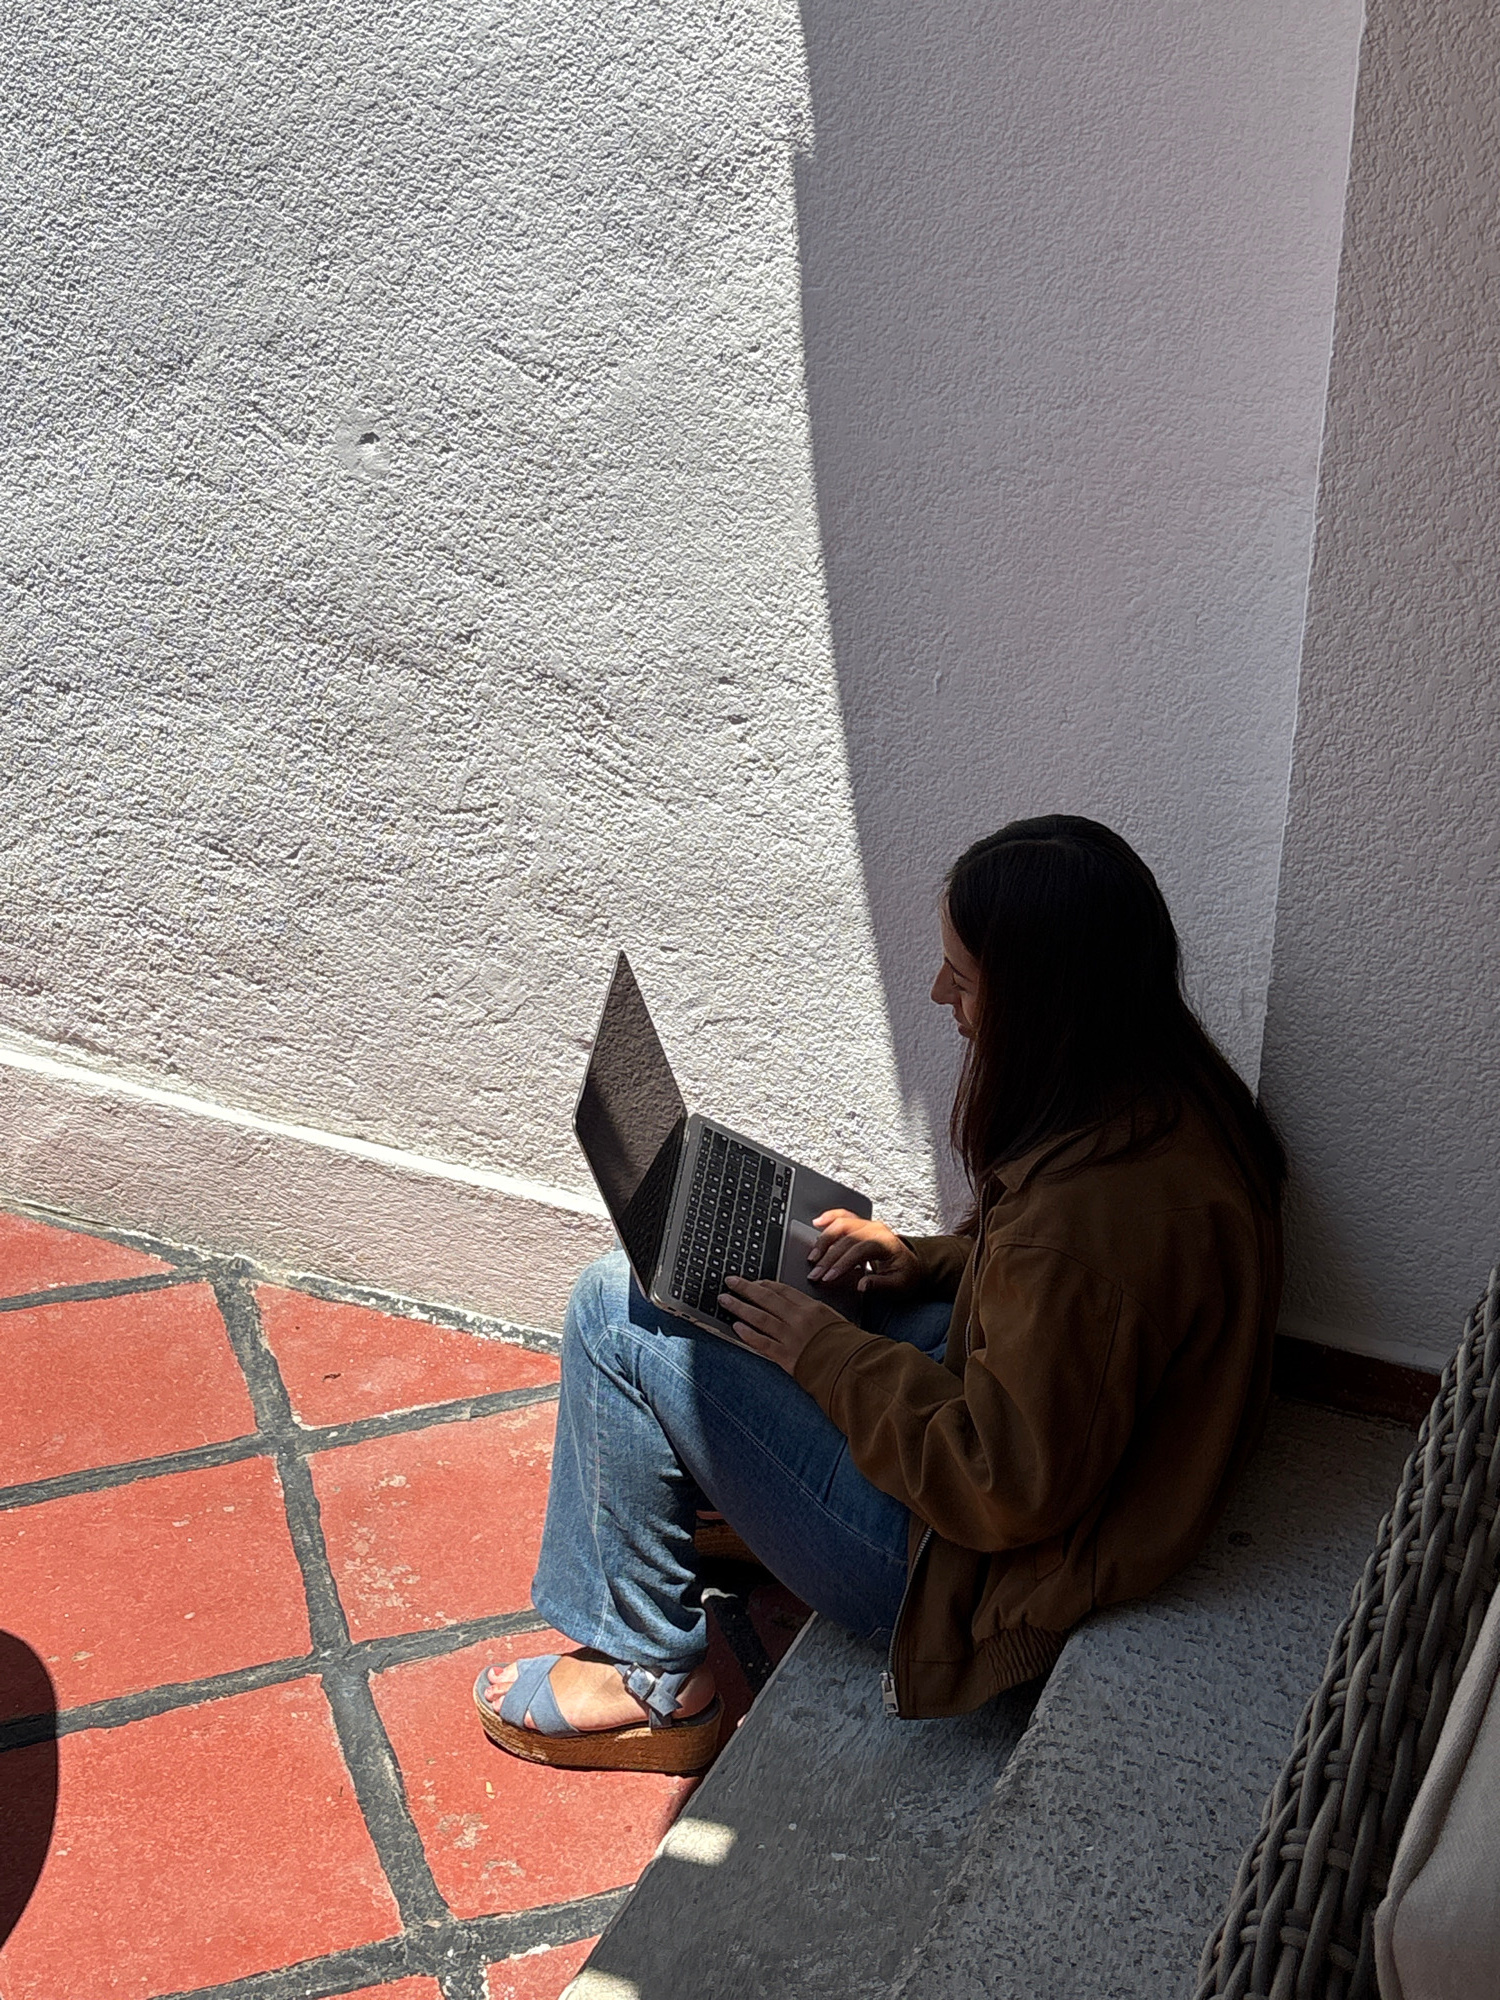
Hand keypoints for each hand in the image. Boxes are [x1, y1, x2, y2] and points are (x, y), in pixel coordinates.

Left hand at [718, 1276, 847, 1375]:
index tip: (753, 1281)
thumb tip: (799, 1308)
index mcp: (812, 1308)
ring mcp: (790, 1337)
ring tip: (725, 1300)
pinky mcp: (785, 1356)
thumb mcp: (834, 1319)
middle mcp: (798, 1319)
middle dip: (745, 1288)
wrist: (853, 1368)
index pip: (782, 1290)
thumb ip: (814, 1312)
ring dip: (739, 1307)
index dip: (764, 1284)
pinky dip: (748, 1334)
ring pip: (759, 1318)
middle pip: (766, 1298)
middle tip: (730, 1281)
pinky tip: (736, 1327)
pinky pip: (762, 1343)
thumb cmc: (848, 1346)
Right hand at [805, 1210, 918, 1293]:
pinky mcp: (860, 1224)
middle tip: (815, 1274)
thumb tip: (862, 1285)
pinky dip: (829, 1217)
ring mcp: (867, 1224)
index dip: (842, 1263)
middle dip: (828, 1257)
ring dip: (824, 1240)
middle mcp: (875, 1229)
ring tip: (812, 1257)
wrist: (911, 1265)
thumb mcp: (898, 1286)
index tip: (828, 1277)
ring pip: (841, 1224)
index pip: (859, 1249)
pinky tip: (817, 1222)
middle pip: (846, 1238)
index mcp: (886, 1242)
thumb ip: (880, 1286)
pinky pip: (843, 1216)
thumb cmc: (905, 1276)